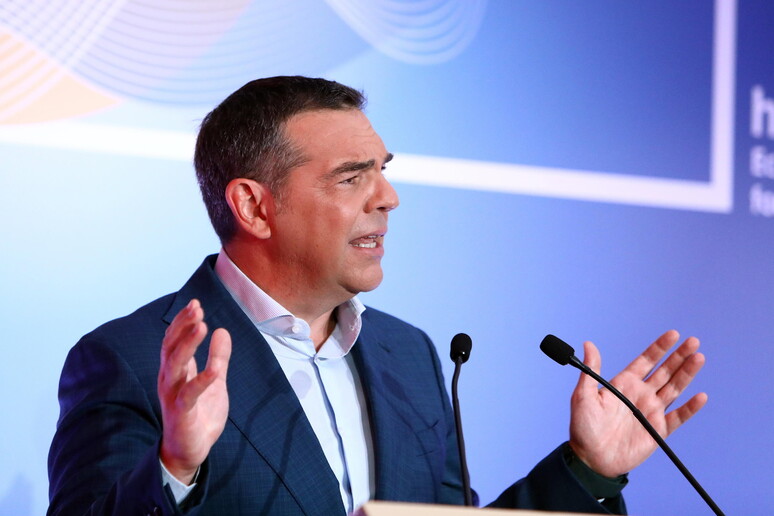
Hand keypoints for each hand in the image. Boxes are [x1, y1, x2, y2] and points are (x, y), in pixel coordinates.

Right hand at [158, 299, 231, 483]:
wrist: (190, 450)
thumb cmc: (199, 414)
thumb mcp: (214, 381)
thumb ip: (218, 358)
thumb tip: (222, 331)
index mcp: (176, 370)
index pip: (174, 339)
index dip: (182, 321)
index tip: (195, 303)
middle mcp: (169, 379)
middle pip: (171, 346)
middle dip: (183, 325)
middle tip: (196, 308)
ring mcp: (173, 395)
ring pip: (175, 364)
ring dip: (188, 344)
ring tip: (202, 326)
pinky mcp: (181, 413)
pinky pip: (189, 394)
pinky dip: (201, 380)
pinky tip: (214, 371)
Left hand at [568, 330, 706, 477]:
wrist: (590, 458)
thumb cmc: (583, 427)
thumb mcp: (583, 395)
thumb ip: (590, 370)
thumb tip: (588, 344)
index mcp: (624, 384)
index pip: (646, 361)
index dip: (660, 348)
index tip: (673, 334)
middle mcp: (641, 394)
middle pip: (665, 371)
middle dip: (679, 356)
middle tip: (693, 341)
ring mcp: (651, 411)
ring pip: (674, 388)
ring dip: (687, 374)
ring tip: (699, 358)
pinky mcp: (657, 430)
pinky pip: (677, 417)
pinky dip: (689, 408)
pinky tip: (700, 396)